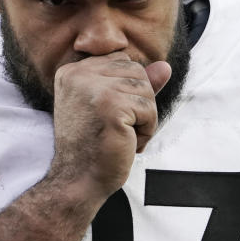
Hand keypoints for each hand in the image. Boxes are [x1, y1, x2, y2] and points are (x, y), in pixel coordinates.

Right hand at [48, 52, 171, 198]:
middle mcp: (79, 75)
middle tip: (119, 128)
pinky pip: (149, 109)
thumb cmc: (94, 146)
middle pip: (136, 71)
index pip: (121, 61)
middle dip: (139, 102)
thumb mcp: (112, 108)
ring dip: (144, 117)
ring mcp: (94, 89)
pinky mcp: (111, 106)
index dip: (127, 90)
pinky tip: (127, 143)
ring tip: (123, 136)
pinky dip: (146, 130)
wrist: (79, 179)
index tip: (110, 116)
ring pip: (146, 89)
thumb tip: (166, 66)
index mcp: (73, 72)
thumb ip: (135, 83)